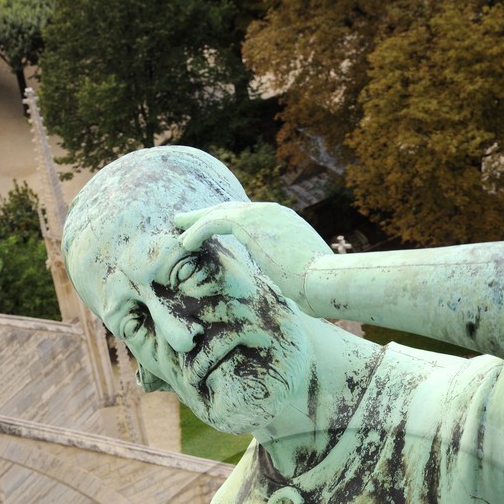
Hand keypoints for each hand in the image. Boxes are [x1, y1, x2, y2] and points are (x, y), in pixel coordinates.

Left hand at [174, 202, 332, 312]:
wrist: (326, 279)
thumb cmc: (320, 290)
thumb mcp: (302, 281)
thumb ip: (289, 279)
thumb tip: (291, 294)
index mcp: (286, 224)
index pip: (252, 219)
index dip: (229, 223)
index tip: (215, 231)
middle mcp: (274, 213)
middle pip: (232, 209)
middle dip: (208, 214)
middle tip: (187, 220)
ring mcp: (263, 215)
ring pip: (220, 212)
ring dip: (196, 220)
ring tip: (178, 228)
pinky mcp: (251, 223)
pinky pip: (215, 222)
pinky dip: (197, 230)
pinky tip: (184, 242)